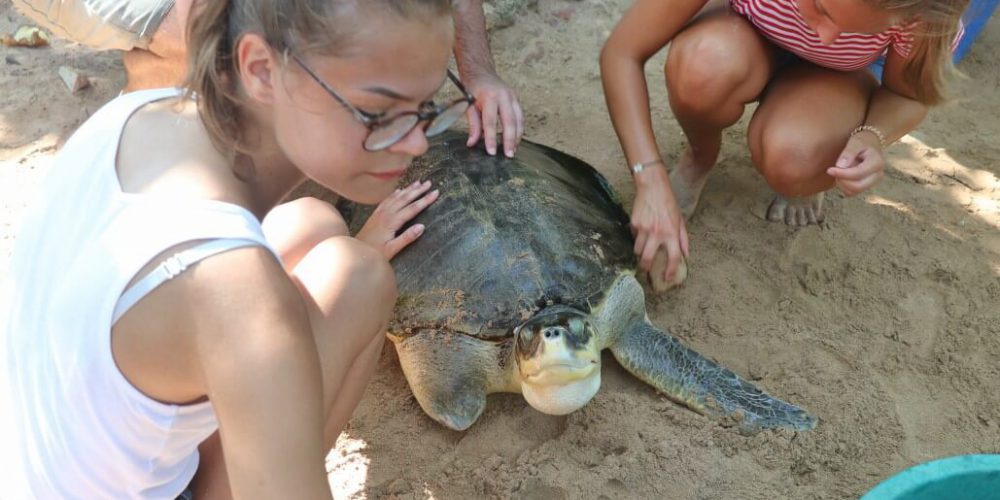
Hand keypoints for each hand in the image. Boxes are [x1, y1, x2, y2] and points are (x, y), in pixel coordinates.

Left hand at [356, 180, 439, 259]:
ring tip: (418, 183)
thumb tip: (422, 226)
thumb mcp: (392, 249)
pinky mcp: (375, 215)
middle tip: (430, 183)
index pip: (413, 208)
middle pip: (405, 199)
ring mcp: (380, 213)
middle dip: (418, 191)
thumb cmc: (375, 253)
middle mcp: (386, 214)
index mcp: (392, 222)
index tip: (435, 193)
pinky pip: (387, 200)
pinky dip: (395, 194)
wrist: (356, 251)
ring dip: (408, 189)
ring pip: (396, 197)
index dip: (425, 200)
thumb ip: (407, 238)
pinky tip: (399, 190)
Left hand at [464, 72, 523, 157]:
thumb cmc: (473, 86)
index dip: (491, 138)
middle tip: (509, 154)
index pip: (491, 121)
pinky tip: (516, 139)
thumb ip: (473, 125)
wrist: (481, 70)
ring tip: (513, 150)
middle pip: (510, 122)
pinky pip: (520, 116)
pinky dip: (519, 129)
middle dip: (510, 140)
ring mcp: (512, 97)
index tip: (491, 151)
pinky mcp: (516, 99)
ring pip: (519, 120)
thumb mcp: (469, 105)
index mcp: (489, 96)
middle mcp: (503, 96)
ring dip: (517, 136)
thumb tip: (472, 142)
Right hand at [630, 167, 689, 283]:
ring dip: (640, 252)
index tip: (668, 277)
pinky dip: (636, 237)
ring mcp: (643, 229)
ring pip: (637, 249)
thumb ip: (683, 239)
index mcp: (671, 233)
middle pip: (647, 258)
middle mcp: (657, 233)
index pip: (673, 257)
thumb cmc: (668, 203)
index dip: (671, 270)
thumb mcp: (680, 220)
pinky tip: (641, 230)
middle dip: (645, 267)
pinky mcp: (634, 224)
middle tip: (646, 269)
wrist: (653, 187)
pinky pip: (633, 236)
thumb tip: (685, 254)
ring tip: (643, 248)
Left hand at [826, 131, 885, 196]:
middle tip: (834, 170)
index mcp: (877, 163)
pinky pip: (852, 192)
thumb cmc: (862, 141)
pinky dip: (844, 186)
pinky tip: (843, 175)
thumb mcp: (855, 142)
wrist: (870, 143)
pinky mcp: (866, 186)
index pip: (858, 174)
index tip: (829, 169)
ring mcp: (873, 182)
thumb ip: (848, 153)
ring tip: (840, 170)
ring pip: (853, 191)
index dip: (842, 174)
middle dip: (842, 180)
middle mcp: (878, 175)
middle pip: (857, 187)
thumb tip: (840, 166)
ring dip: (842, 183)